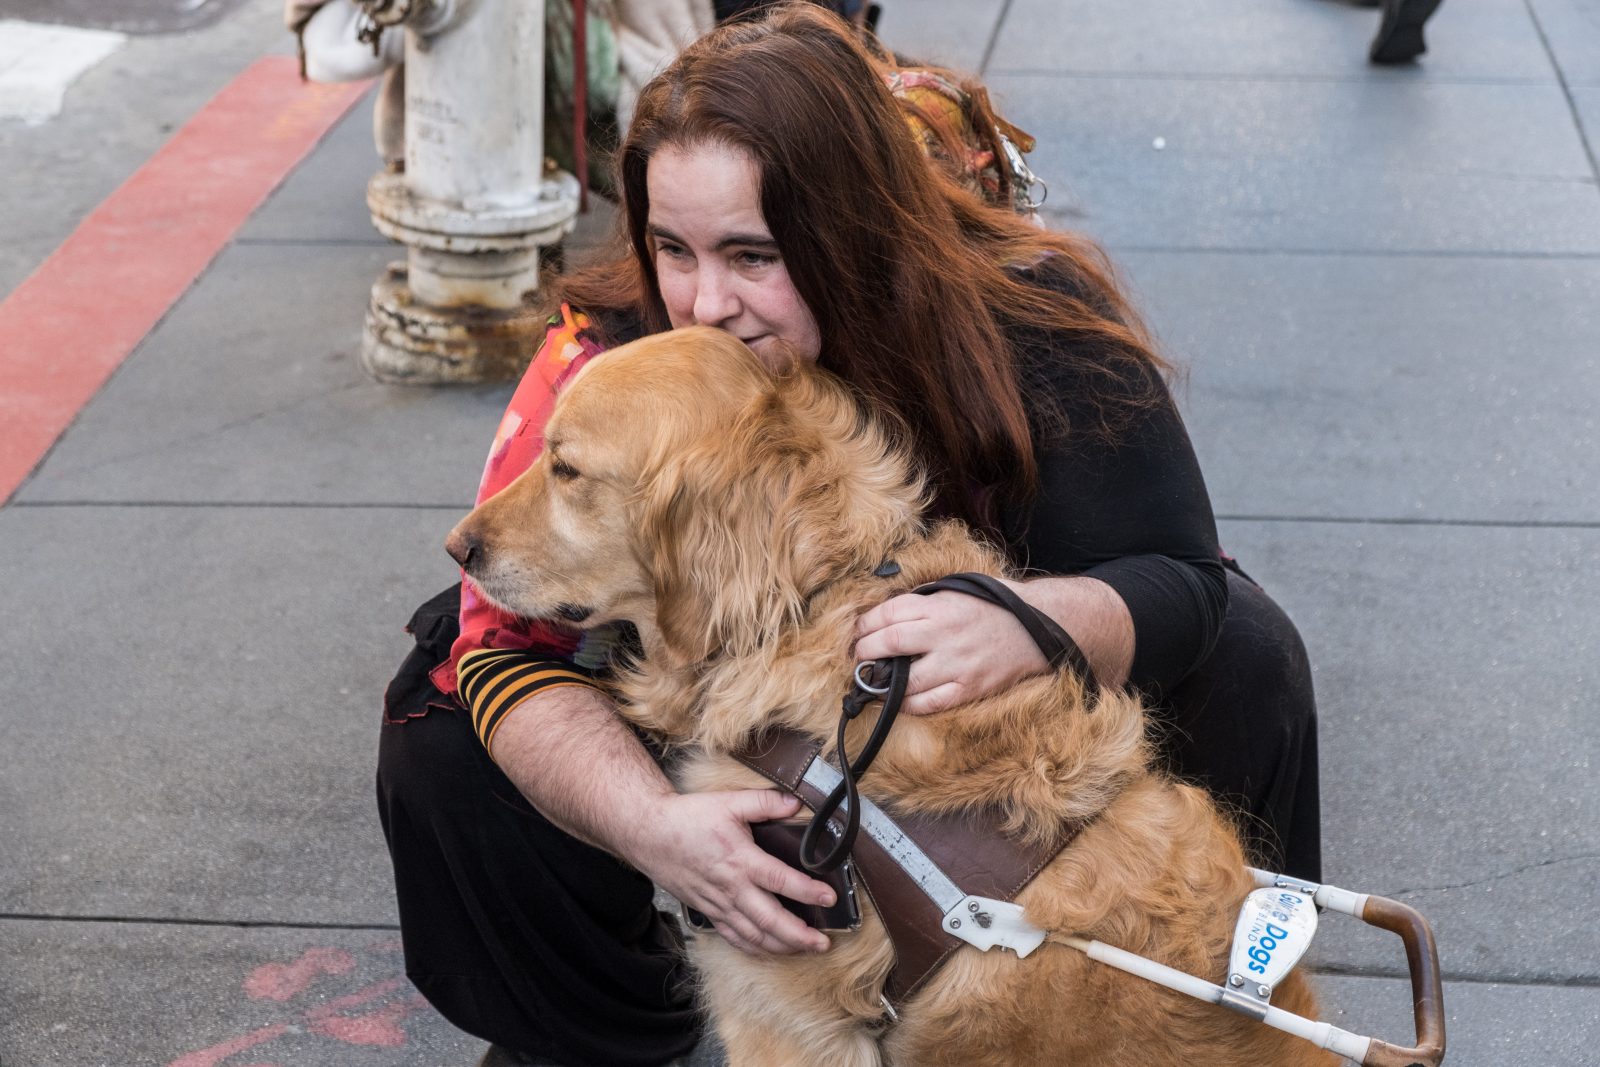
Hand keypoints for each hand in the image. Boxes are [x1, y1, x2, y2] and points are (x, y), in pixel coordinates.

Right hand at [623, 789, 835, 955]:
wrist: (649, 834)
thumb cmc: (688, 818)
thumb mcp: (728, 802)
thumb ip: (764, 802)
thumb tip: (795, 804)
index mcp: (741, 860)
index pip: (781, 881)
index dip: (808, 892)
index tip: (830, 898)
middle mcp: (731, 888)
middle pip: (770, 921)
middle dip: (799, 936)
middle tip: (823, 943)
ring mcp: (718, 904)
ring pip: (753, 936)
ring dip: (781, 946)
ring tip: (804, 949)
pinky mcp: (708, 911)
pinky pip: (733, 937)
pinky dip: (753, 948)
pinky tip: (768, 949)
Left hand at [852, 580, 1049, 714]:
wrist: (1037, 626)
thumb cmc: (994, 605)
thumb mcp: (956, 590)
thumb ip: (924, 600)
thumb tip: (887, 614)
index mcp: (940, 605)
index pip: (888, 613)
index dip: (865, 624)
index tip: (858, 632)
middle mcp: (945, 633)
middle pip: (889, 643)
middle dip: (865, 651)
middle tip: (859, 656)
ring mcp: (957, 663)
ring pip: (905, 679)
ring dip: (881, 682)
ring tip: (873, 680)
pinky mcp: (969, 688)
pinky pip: (929, 703)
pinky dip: (908, 704)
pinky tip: (898, 699)